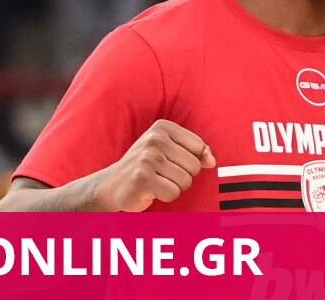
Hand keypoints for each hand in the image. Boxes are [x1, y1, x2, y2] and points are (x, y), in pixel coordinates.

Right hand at [91, 119, 215, 211]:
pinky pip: (173, 193)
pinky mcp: (142, 179)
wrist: (113, 184)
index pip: (199, 147)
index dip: (191, 160)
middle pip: (194, 166)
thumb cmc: (149, 166)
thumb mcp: (172, 151)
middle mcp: (154, 139)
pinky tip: (151, 190)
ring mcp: (147, 158)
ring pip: (185, 181)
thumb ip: (197, 152)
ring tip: (157, 182)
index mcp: (163, 127)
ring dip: (175, 187)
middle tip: (162, 174)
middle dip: (183, 176)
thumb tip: (212, 161)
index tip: (172, 161)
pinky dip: (166, 196)